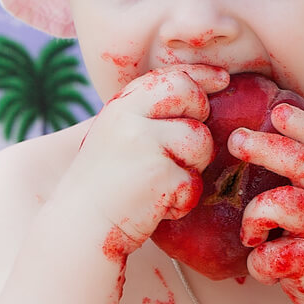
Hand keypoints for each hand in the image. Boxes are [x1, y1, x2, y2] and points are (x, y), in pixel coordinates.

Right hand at [52, 65, 228, 257]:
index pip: (169, 75)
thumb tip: (198, 92)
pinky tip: (157, 207)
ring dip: (193, 168)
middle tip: (185, 148)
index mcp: (120, 106)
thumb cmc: (106, 186)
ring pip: (201, 140)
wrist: (79, 228)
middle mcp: (128, 116)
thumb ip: (148, 116)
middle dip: (201, 119)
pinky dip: (182, 200)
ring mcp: (143, 143)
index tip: (223, 79)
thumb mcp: (119, 138)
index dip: (201, 75)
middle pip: (190, 95)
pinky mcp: (159, 174)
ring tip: (164, 184)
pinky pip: (193, 181)